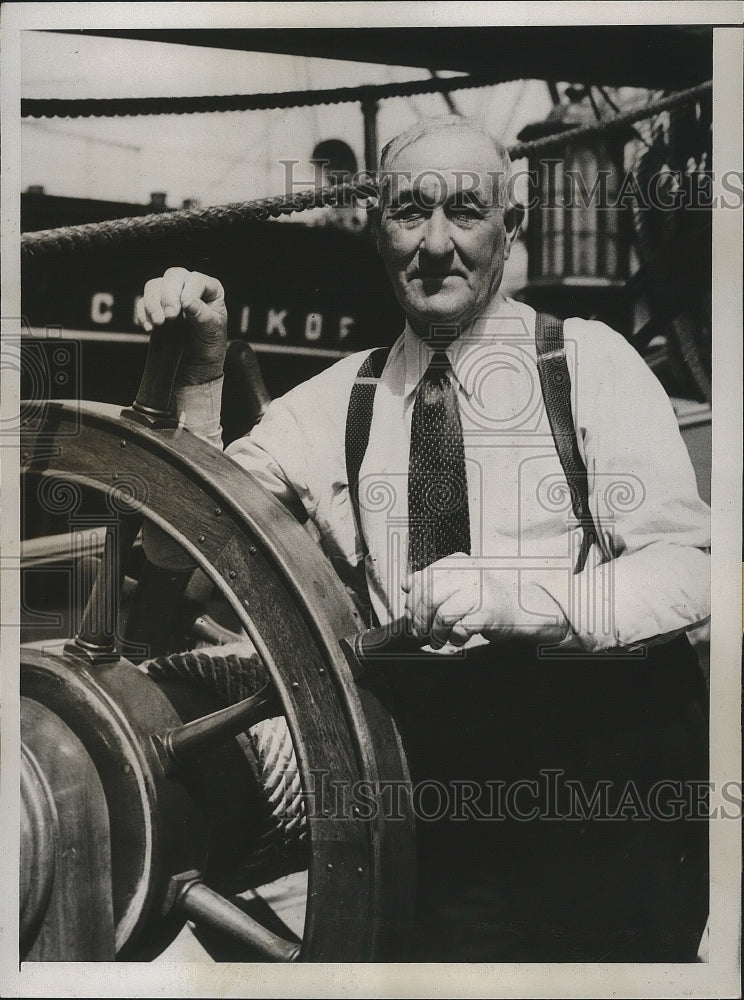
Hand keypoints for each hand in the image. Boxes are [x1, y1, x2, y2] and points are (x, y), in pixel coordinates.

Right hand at [136, 267, 227, 384]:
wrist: (195, 367)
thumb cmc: (209, 347)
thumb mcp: (212, 334)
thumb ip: (203, 316)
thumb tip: (188, 302)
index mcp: (210, 291)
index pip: (196, 279)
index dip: (189, 290)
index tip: (186, 307)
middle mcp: (189, 289)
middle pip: (173, 276)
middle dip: (168, 295)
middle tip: (170, 317)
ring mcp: (170, 298)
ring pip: (154, 286)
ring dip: (152, 304)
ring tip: (159, 324)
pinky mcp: (155, 310)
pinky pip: (142, 303)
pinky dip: (143, 314)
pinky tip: (149, 328)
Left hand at [402, 553, 568, 648]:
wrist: (520, 610)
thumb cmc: (483, 600)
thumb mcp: (456, 585)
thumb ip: (432, 582)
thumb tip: (406, 583)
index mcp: (457, 561)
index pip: (422, 579)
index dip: (412, 601)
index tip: (411, 617)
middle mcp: (468, 570)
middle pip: (429, 596)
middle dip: (419, 619)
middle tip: (419, 633)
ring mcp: (479, 589)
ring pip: (442, 614)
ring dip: (436, 633)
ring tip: (437, 641)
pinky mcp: (487, 610)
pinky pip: (459, 628)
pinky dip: (454, 639)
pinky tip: (457, 640)